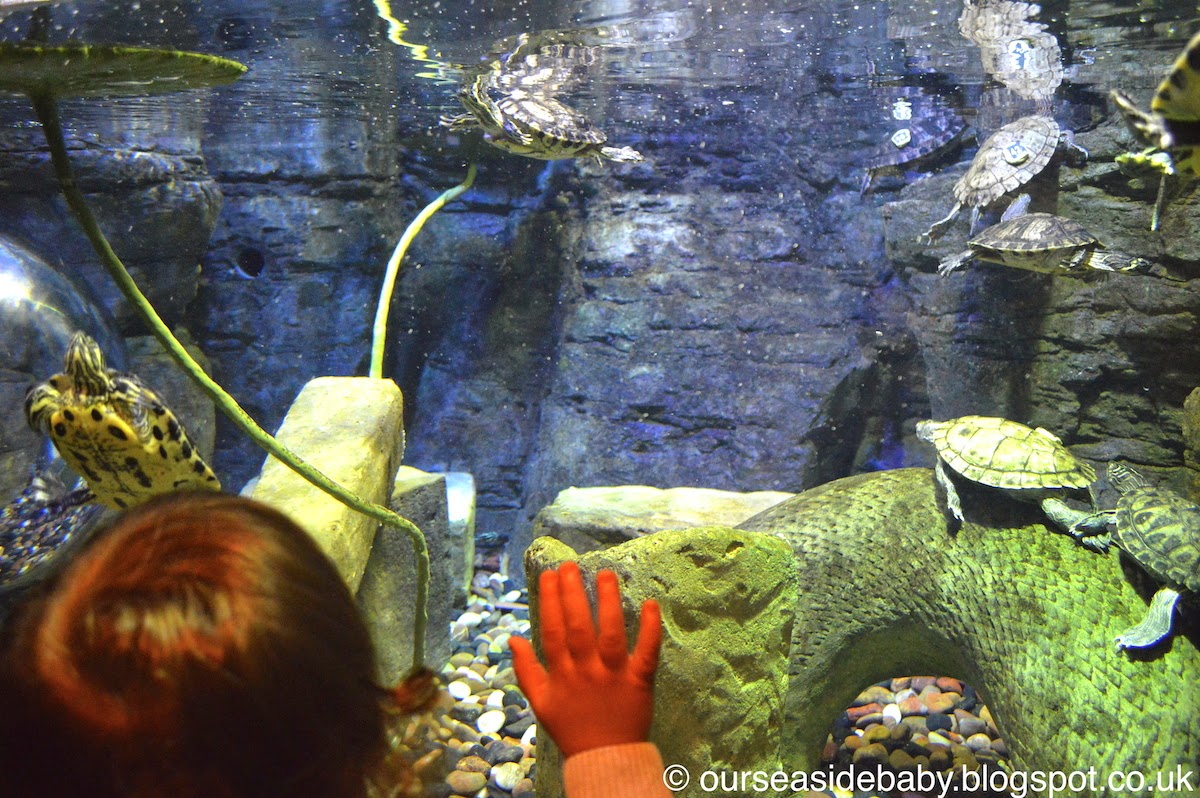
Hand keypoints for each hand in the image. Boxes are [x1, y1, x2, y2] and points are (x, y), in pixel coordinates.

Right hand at [510, 561, 661, 757]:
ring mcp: (613, 675)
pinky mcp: (640, 681)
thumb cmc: (571, 728)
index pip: (552, 632)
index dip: (549, 602)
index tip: (548, 575)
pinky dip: (650, 629)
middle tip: (570, 565)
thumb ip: (525, 670)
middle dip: (572, 594)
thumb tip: (511, 639)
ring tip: (604, 574)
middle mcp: (586, 671)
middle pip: (577, 628)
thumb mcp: (540, 703)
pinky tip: (650, 603)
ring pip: (610, 634)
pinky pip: (646, 653)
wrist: (605, 759)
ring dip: (607, 603)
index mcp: (561, 675)